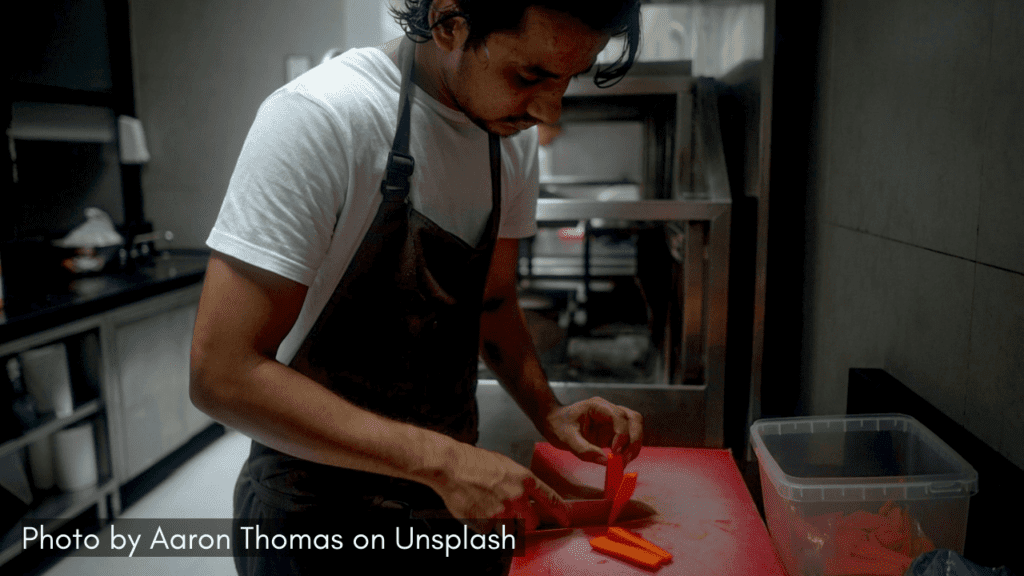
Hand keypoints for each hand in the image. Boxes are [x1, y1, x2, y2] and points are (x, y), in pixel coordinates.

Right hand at [434, 445, 569, 533]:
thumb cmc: (473, 461)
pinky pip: (490, 530)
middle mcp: (516, 497)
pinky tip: (476, 508)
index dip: (560, 511)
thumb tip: (523, 494)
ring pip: (511, 529)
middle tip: (515, 515)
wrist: (451, 466)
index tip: (564, 519)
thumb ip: (517, 482)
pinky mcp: (485, 523)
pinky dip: (485, 524)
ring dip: (504, 523)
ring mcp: (500, 512)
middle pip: (533, 522)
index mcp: (523, 480)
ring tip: (489, 507)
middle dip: (527, 521)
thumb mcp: (504, 464)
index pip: (550, 499)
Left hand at [543, 397, 642, 464]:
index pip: (619, 416)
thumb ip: (584, 450)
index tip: (614, 452)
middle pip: (634, 419)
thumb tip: (605, 462)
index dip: (622, 434)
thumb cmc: (557, 425)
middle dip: (634, 439)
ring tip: (623, 461)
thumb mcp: (566, 438)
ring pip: (636, 427)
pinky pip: (629, 438)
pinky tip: (620, 461)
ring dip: (635, 445)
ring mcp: (613, 420)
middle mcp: (609, 410)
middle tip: (624, 458)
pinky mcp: (613, 431)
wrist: (553, 422)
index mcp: (597, 406)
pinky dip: (630, 449)